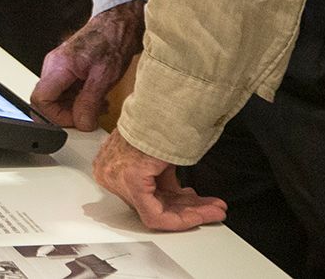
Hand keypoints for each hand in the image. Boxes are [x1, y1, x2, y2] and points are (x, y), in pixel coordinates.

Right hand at [31, 0, 145, 131]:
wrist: (117, 26)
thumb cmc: (111, 42)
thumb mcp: (104, 77)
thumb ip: (89, 102)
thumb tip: (81, 123)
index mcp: (58, 66)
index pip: (40, 100)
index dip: (56, 116)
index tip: (75, 120)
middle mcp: (53, 67)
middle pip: (47, 102)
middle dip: (68, 114)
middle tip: (89, 116)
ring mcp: (58, 68)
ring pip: (56, 99)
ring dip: (75, 109)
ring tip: (96, 107)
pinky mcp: (66, 71)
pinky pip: (65, 92)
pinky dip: (78, 101)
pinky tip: (95, 99)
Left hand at [93, 129, 226, 231]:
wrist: (167, 108)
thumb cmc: (160, 121)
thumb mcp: (156, 154)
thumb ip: (158, 177)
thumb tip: (173, 192)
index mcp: (108, 162)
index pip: (142, 193)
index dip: (174, 200)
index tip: (196, 200)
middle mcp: (108, 173)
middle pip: (152, 202)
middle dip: (187, 207)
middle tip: (212, 207)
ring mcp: (117, 178)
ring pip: (158, 210)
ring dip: (193, 212)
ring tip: (216, 209)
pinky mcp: (131, 182)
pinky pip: (157, 215)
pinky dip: (186, 216)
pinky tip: (208, 211)